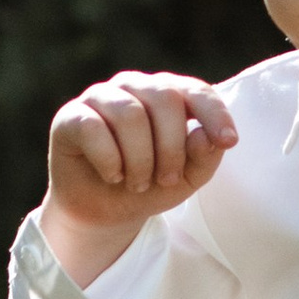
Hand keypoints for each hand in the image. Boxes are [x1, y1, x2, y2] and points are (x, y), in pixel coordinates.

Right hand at [40, 69, 236, 280]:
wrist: (104, 211)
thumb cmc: (150, 185)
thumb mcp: (187, 179)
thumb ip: (204, 156)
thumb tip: (206, 136)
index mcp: (168, 94)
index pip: (196, 90)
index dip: (214, 113)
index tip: (228, 141)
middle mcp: (135, 87)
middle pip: (164, 99)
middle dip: (171, 148)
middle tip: (166, 180)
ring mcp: (101, 97)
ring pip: (130, 114)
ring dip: (140, 160)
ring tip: (138, 183)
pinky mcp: (70, 116)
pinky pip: (93, 128)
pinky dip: (110, 160)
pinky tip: (112, 176)